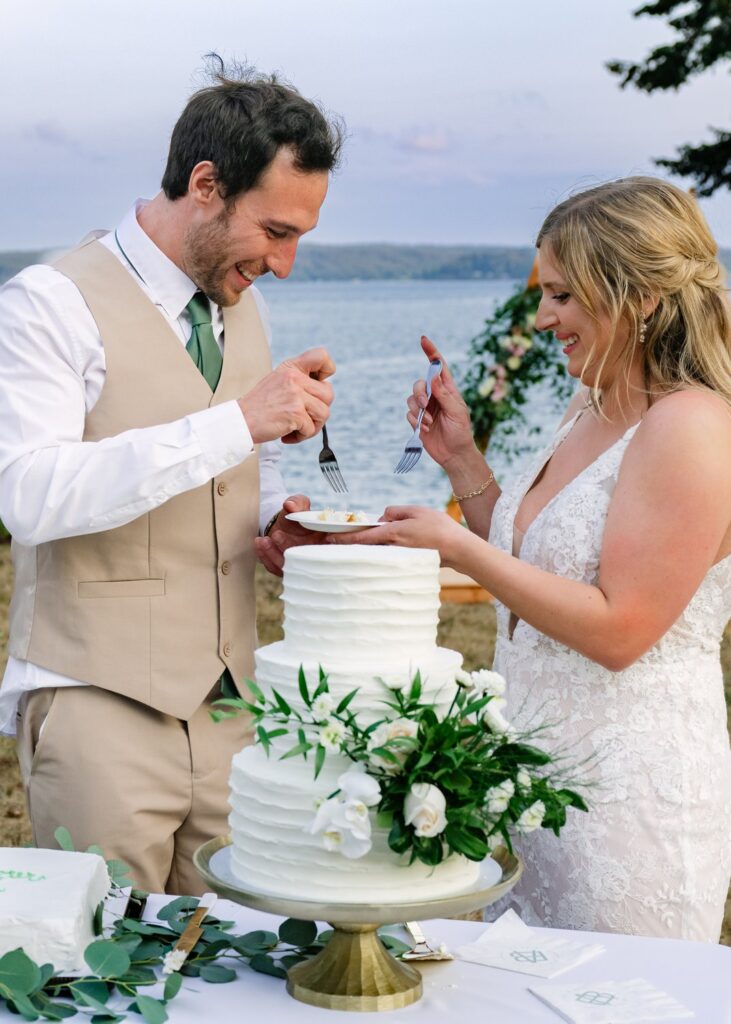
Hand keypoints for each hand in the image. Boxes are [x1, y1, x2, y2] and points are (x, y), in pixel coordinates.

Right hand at [239, 348, 334, 444]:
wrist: (239, 421)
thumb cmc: (259, 406)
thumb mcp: (278, 381)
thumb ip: (299, 380)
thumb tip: (325, 386)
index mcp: (291, 368)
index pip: (320, 356)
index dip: (327, 370)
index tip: (319, 382)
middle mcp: (294, 378)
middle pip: (329, 394)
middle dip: (319, 410)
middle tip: (304, 417)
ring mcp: (295, 395)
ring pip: (324, 413)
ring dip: (312, 426)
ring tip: (295, 428)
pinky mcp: (295, 413)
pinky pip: (311, 428)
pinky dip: (301, 436)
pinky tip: (286, 434)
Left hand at [254, 494, 327, 575]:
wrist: (284, 525)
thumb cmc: (296, 514)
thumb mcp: (299, 504)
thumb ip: (297, 502)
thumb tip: (290, 505)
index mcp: (326, 543)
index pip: (330, 551)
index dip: (322, 547)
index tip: (306, 535)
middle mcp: (316, 557)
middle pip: (307, 563)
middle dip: (290, 549)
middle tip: (276, 534)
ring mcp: (301, 566)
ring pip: (290, 568)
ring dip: (274, 555)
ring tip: (263, 539)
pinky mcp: (287, 570)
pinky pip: (276, 569)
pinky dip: (266, 558)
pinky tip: (259, 544)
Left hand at [325, 505, 464, 565]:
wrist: (458, 549)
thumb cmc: (439, 527)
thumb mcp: (416, 510)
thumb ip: (395, 511)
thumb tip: (382, 517)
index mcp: (393, 533)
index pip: (362, 537)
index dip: (343, 539)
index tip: (328, 540)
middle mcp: (393, 548)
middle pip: (365, 547)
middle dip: (349, 545)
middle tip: (331, 543)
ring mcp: (399, 557)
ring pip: (375, 553)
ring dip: (362, 550)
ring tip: (349, 547)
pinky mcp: (406, 562)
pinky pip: (387, 556)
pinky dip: (377, 553)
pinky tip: (374, 551)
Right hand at [408, 337, 477, 470]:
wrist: (454, 454)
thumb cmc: (461, 432)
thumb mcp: (456, 411)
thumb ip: (444, 394)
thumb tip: (433, 377)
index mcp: (448, 390)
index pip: (438, 367)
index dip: (431, 352)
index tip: (423, 340)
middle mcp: (435, 396)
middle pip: (419, 384)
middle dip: (419, 393)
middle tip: (425, 406)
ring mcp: (426, 408)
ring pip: (411, 398)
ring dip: (418, 410)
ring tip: (429, 422)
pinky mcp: (418, 420)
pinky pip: (409, 413)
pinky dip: (415, 420)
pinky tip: (425, 429)